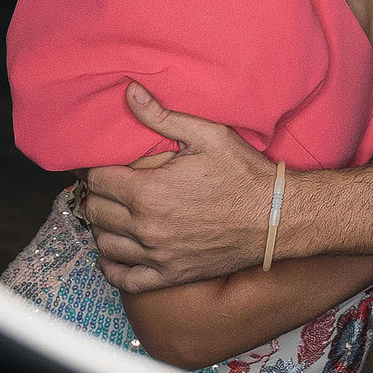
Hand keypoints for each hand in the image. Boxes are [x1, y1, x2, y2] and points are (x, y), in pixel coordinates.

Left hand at [83, 82, 274, 292]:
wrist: (276, 218)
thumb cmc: (244, 174)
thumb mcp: (207, 135)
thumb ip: (162, 116)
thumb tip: (130, 92)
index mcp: (150, 192)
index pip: (98, 180)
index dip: (97, 168)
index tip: (105, 163)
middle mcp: (147, 228)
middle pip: (96, 211)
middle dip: (98, 195)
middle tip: (109, 184)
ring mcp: (157, 256)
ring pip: (105, 244)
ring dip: (103, 227)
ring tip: (113, 212)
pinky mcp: (170, 276)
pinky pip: (125, 280)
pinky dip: (111, 268)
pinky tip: (113, 253)